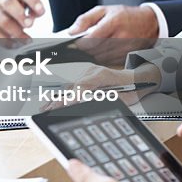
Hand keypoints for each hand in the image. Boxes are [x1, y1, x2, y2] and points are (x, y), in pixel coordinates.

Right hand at [0, 0, 45, 39]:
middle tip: (30, 25)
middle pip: (8, 2)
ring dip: (17, 32)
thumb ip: (33, 8)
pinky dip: (8, 41)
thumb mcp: (24, 4)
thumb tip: (38, 13)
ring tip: (26, 39)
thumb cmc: (13, 9)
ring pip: (3, 21)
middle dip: (21, 15)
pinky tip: (16, 43)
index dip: (32, 1)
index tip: (41, 12)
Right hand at [38, 64, 159, 110]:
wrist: (135, 78)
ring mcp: (86, 72)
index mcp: (102, 74)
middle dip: (61, 99)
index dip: (75, 95)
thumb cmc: (130, 88)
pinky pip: (70, 86)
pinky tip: (51, 102)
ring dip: (57, 98)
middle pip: (72, 86)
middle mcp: (91, 71)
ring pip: (69, 86)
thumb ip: (106, 100)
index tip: (68, 104)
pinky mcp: (83, 75)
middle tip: (50, 110)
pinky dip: (61, 95)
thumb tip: (88, 104)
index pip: (84, 85)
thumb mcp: (122, 97)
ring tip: (46, 108)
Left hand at [69, 5, 158, 66]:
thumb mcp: (103, 10)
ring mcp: (127, 48)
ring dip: (94, 54)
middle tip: (83, 45)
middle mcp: (123, 36)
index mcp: (114, 21)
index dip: (82, 43)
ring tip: (93, 47)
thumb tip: (72, 31)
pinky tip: (103, 51)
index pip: (93, 39)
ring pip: (102, 58)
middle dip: (87, 49)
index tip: (75, 43)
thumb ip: (85, 19)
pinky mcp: (129, 56)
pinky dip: (104, 58)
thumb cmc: (124, 15)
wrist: (149, 22)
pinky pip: (110, 62)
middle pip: (96, 50)